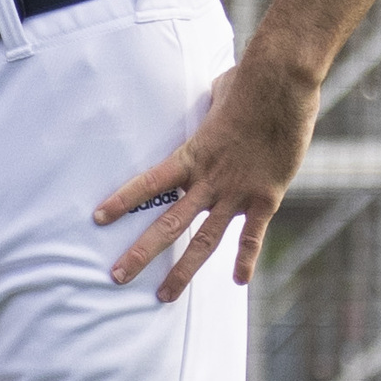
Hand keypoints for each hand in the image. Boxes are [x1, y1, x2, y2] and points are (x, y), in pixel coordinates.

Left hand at [96, 52, 321, 302]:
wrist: (283, 85)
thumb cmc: (247, 84)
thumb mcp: (212, 99)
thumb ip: (204, 115)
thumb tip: (206, 102)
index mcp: (191, 156)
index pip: (147, 184)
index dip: (122, 202)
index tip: (97, 219)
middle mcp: (209, 180)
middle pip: (168, 223)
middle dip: (141, 253)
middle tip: (116, 277)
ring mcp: (238, 192)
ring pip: (204, 240)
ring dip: (182, 270)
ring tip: (163, 296)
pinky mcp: (267, 197)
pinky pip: (252, 235)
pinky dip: (245, 258)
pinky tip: (238, 281)